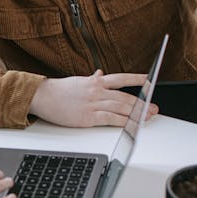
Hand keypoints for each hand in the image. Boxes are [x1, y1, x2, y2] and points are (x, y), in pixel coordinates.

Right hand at [29, 70, 158, 127]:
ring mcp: (93, 104)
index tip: (149, 81)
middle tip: (153, 108)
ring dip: (136, 113)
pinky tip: (131, 125)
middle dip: (142, 103)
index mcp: (95, 82)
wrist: (42, 96)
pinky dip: (123, 122)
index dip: (137, 79)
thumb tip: (100, 73)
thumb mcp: (77, 81)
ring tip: (147, 117)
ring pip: (120, 108)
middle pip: (125, 97)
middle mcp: (97, 91)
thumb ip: (91, 78)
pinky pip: (110, 119)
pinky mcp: (87, 117)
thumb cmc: (58, 90)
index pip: (121, 78)